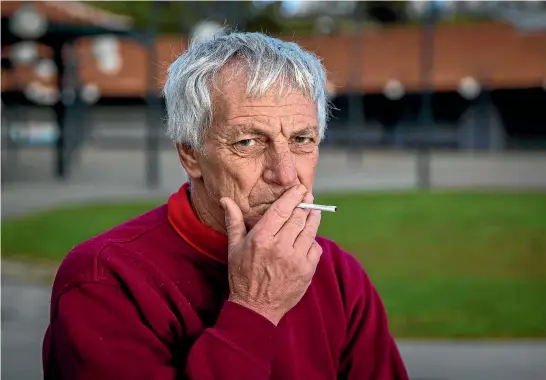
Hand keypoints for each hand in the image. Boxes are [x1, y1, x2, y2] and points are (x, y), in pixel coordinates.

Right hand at [221, 185, 322, 325]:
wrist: (256, 309)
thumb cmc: (242, 277)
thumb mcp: (234, 248)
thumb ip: (234, 221)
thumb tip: (225, 199)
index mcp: (261, 238)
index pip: (282, 209)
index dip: (292, 196)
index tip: (299, 188)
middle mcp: (280, 246)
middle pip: (298, 217)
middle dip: (305, 204)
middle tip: (308, 196)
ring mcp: (296, 259)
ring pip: (309, 231)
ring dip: (313, 218)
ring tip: (313, 211)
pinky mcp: (307, 271)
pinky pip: (315, 248)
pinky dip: (313, 241)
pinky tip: (308, 238)